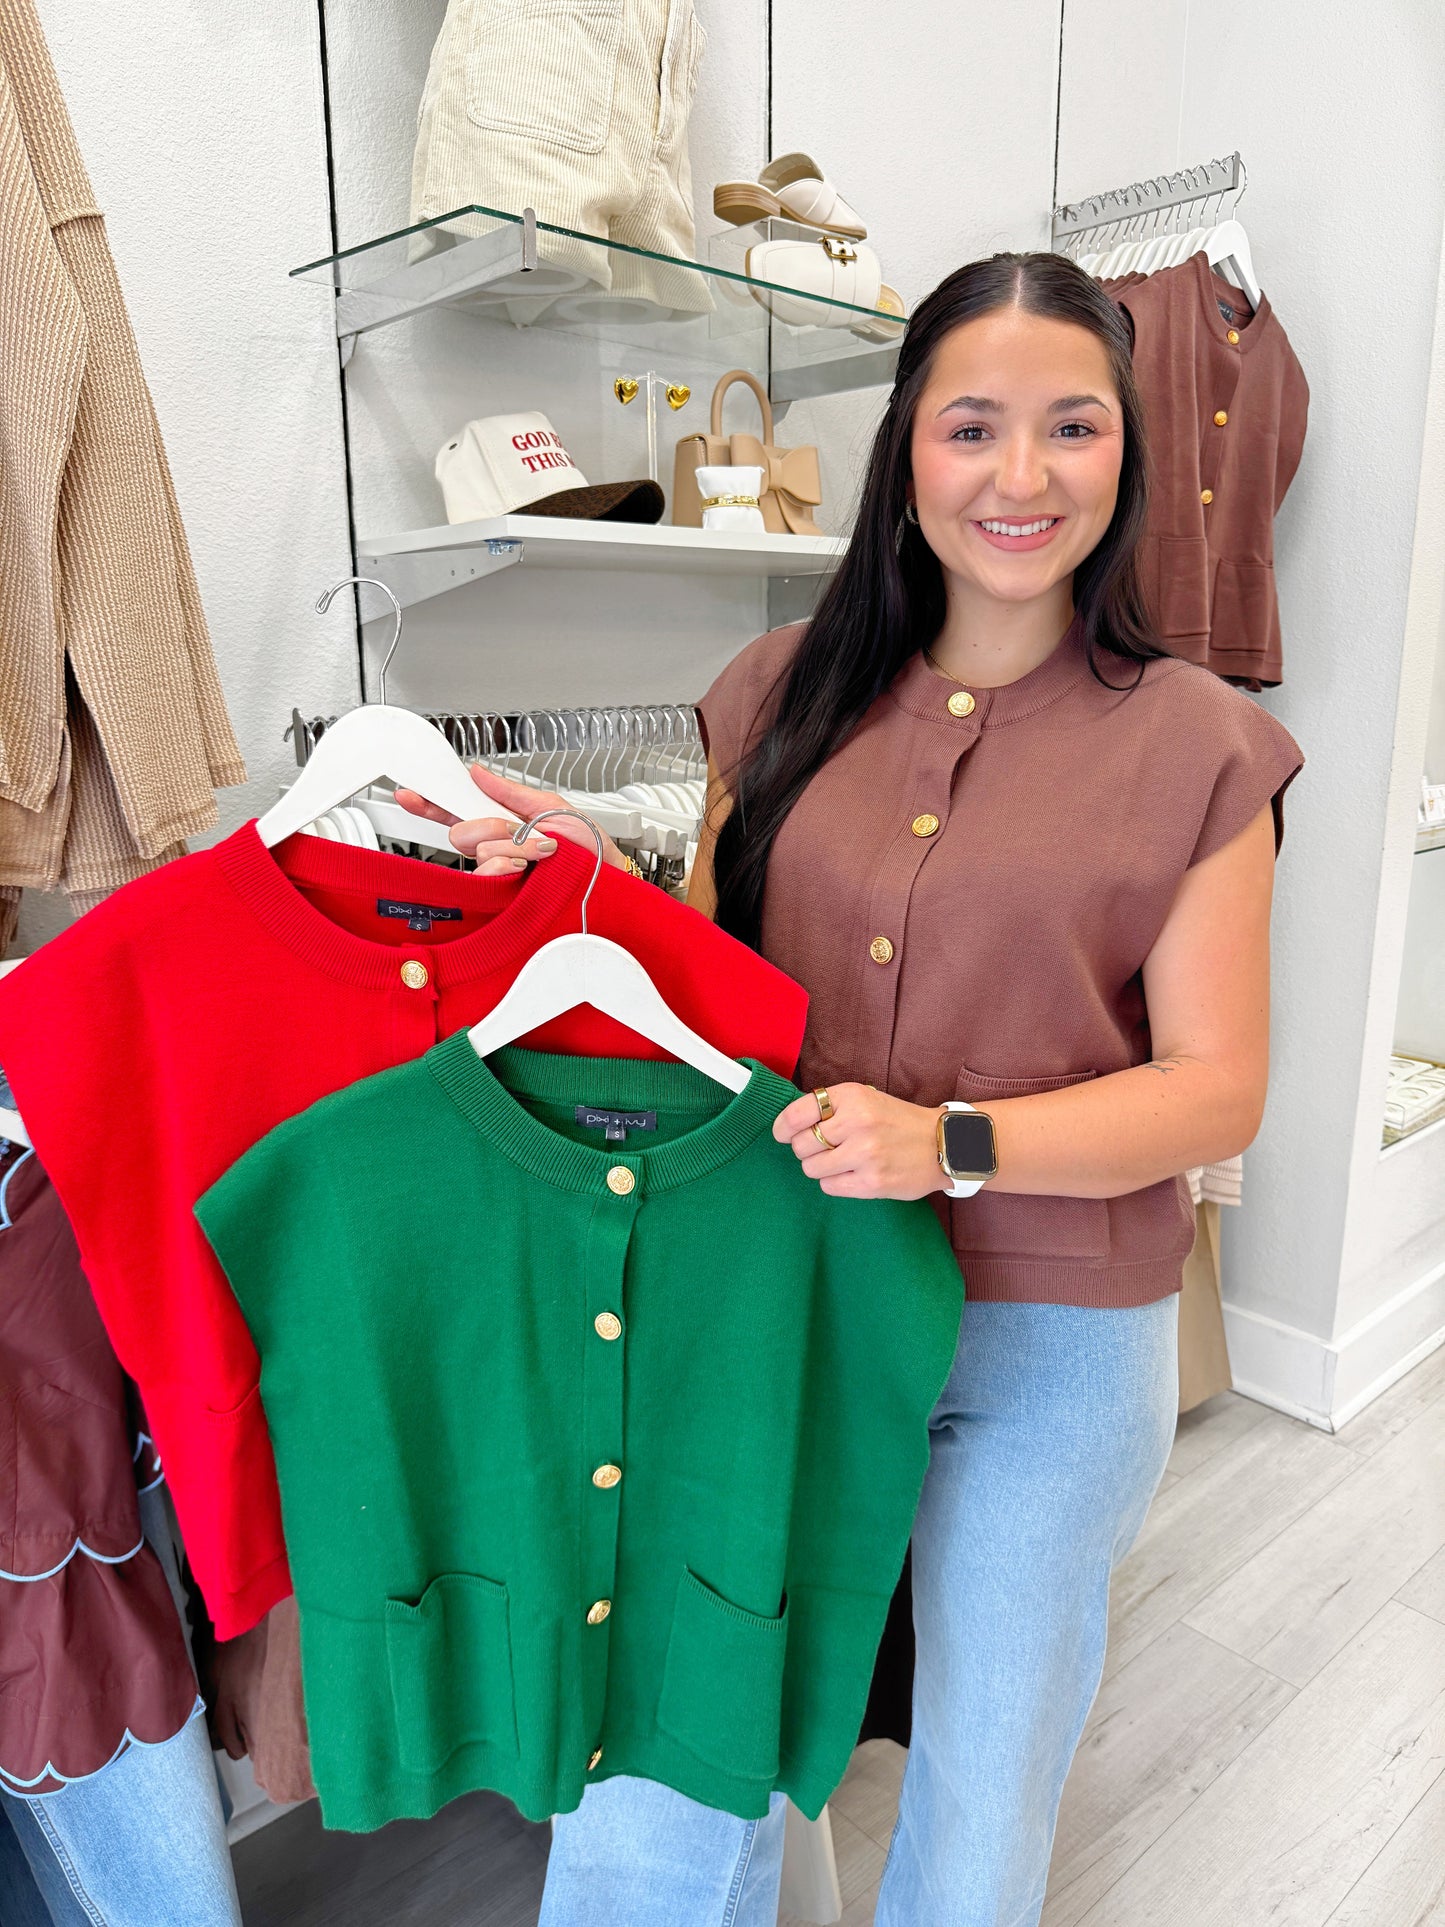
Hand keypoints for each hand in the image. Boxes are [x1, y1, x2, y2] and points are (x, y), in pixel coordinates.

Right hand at [394, 765, 628, 876]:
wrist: (610, 876)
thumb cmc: (590, 847)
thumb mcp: (551, 806)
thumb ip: (510, 791)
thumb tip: (477, 773)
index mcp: (502, 822)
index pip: (456, 811)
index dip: (431, 803)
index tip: (408, 794)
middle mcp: (496, 848)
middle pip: (462, 831)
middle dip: (492, 825)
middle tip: (523, 830)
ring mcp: (499, 872)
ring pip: (479, 851)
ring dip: (515, 845)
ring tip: (544, 850)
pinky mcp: (504, 894)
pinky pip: (489, 872)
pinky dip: (511, 863)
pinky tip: (530, 866)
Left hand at [773, 1082, 943, 1200]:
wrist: (943, 1144)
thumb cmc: (897, 1121)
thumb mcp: (866, 1099)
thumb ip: (831, 1108)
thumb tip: (788, 1125)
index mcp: (852, 1097)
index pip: (798, 1113)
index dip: (782, 1126)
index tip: (781, 1134)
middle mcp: (858, 1123)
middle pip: (801, 1144)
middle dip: (806, 1148)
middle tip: (824, 1148)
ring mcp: (865, 1154)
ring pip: (811, 1168)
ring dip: (820, 1167)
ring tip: (840, 1161)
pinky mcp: (872, 1182)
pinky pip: (829, 1186)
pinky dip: (834, 1182)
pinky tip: (852, 1174)